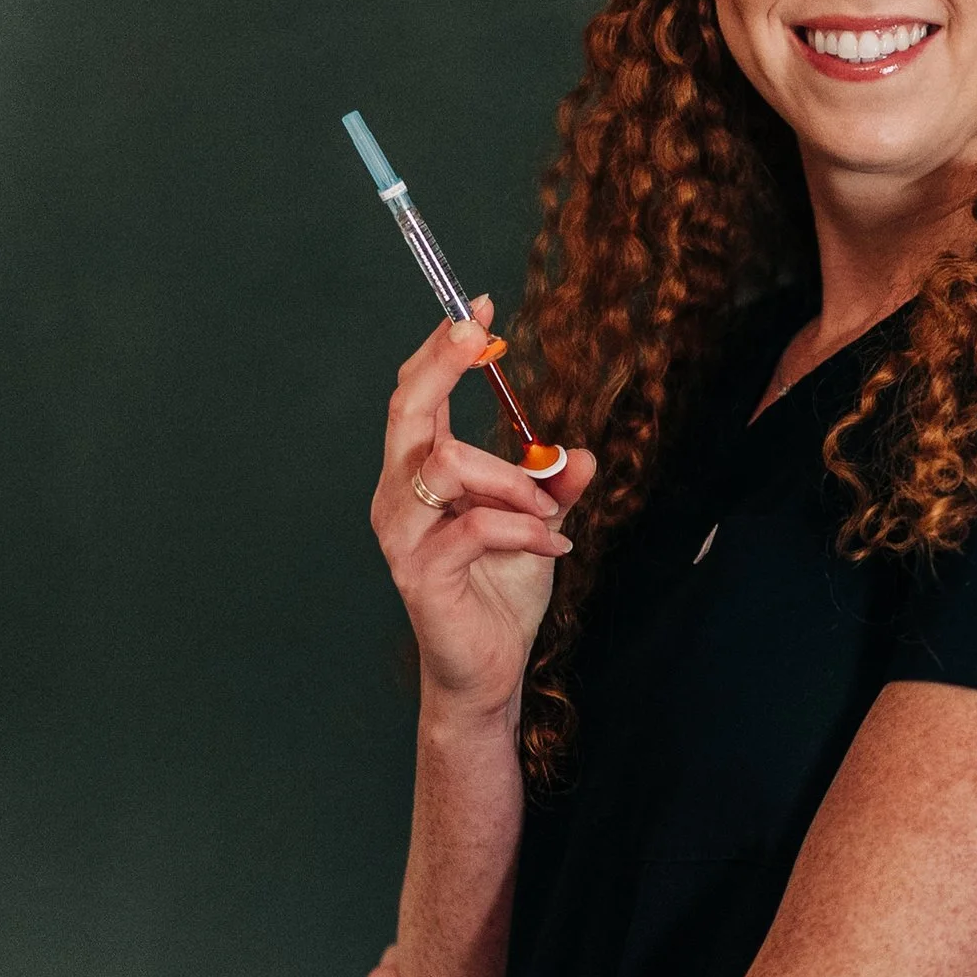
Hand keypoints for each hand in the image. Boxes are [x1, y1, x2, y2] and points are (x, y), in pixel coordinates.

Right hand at [369, 298, 595, 718]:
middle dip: (441, 364)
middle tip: (480, 336)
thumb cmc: (499, 592)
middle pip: (406, 411)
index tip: (478, 306)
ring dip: (513, 479)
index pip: (416, 398)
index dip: (441, 349)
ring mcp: (402, 534)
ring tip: (549, 511)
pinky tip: (555, 545)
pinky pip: (475, 525)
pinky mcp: (420, 573)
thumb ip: (554, 486)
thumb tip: (578, 449)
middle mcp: (397, 496)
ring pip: (446, 465)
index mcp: (418, 475)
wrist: (489, 669)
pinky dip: (526, 528)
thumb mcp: (538, 525)